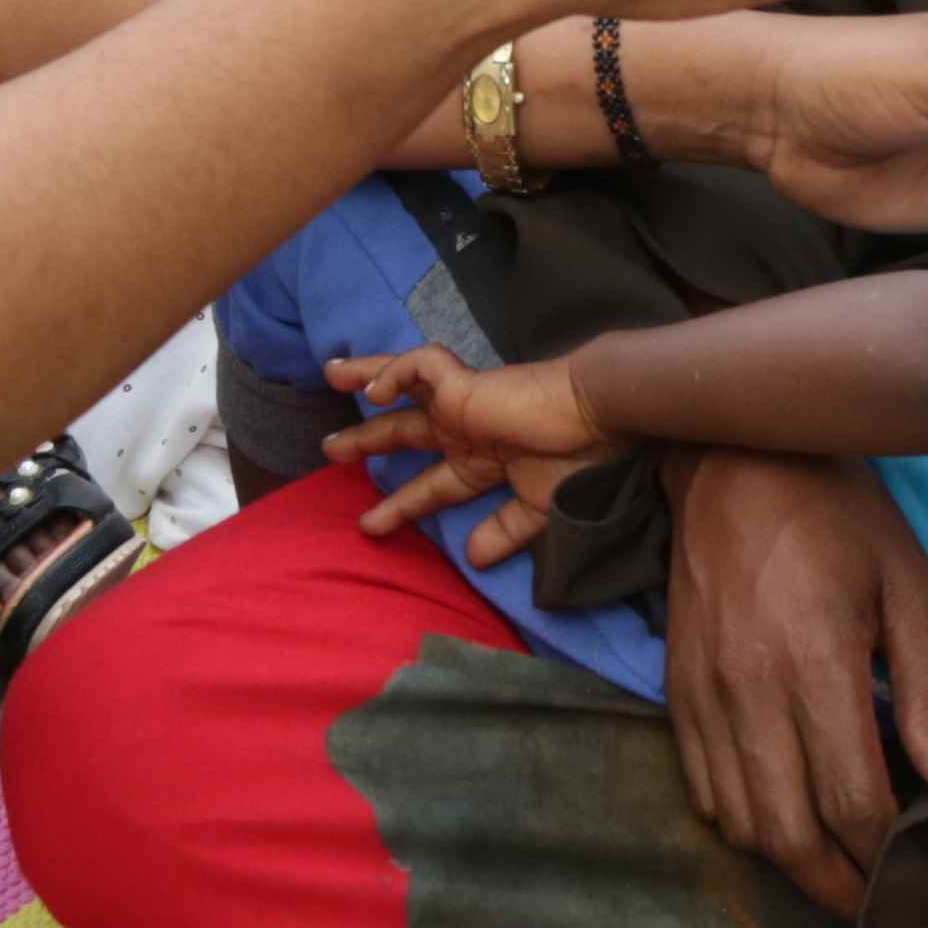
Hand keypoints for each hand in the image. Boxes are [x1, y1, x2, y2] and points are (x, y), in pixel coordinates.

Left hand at [338, 348, 613, 561]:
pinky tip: (374, 391)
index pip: (430, 486)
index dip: (398, 506)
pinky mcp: (464, 382)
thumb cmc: (580, 461)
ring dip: (367, 377)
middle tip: (327, 451)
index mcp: (483, 460)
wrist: (600, 419)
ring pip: (403, 383)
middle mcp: (465, 429)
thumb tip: (474, 560)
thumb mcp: (538, 508)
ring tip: (329, 374)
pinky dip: (395, 372)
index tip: (368, 527)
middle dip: (365, 440)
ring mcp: (462, 403)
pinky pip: (420, 366)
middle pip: (402, 432)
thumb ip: (503, 530)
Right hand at [661, 455, 927, 914]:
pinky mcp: (675, 692)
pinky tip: (782, 818)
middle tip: (876, 905)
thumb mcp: (912, 591)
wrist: (734, 458)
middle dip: (837, 887)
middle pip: (789, 834)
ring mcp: (702, 695)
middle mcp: (748, 691)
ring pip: (741, 824)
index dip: (885, 853)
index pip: (851, 800)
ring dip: (790, 864)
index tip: (915, 870)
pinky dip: (744, 824)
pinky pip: (703, 790)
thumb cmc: (840, 516)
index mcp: (814, 663)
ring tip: (836, 870)